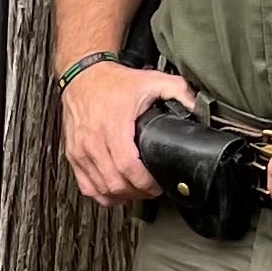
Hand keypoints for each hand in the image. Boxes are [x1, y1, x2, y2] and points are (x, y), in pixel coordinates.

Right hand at [62, 61, 194, 205]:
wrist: (82, 75)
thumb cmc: (112, 81)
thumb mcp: (150, 80)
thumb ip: (178, 91)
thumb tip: (198, 107)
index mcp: (113, 126)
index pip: (127, 168)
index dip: (145, 183)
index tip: (157, 185)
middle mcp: (93, 141)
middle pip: (115, 183)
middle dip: (137, 192)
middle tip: (150, 189)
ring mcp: (80, 150)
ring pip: (101, 189)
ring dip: (121, 195)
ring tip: (135, 190)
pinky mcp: (73, 155)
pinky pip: (87, 186)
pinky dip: (101, 193)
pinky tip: (113, 189)